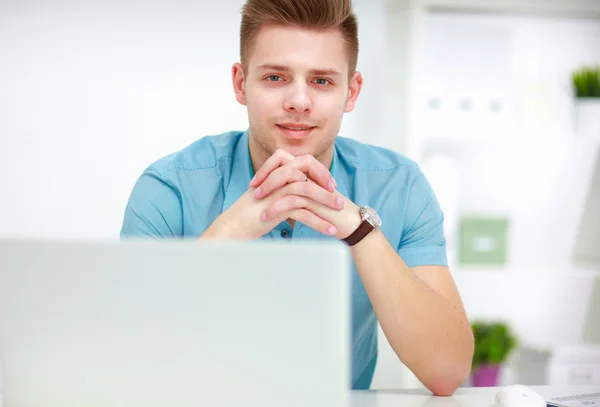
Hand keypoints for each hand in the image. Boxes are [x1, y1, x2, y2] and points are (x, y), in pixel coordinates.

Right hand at [199, 150, 343, 239]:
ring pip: (308, 190)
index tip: (329, 184)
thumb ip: (282, 188)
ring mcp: (275, 191)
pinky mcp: (275, 207)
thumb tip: (302, 189)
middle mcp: (275, 177)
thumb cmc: (249, 214)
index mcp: (275, 172)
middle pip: (306, 168)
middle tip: (338, 197)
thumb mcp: (268, 196)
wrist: (232, 227)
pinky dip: (318, 222)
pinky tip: (328, 230)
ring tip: (339, 216)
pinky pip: (302, 212)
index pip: (302, 160)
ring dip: (326, 202)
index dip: (318, 170)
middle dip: (325, 181)